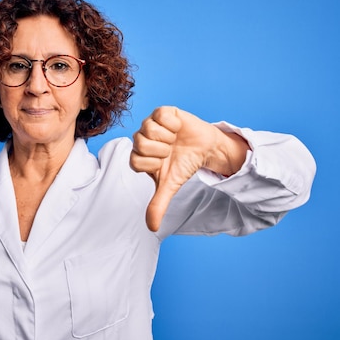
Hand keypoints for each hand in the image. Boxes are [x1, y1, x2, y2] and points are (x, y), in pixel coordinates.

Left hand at [130, 106, 248, 231]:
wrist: (204, 149)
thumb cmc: (183, 164)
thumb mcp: (170, 185)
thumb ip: (158, 204)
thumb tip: (152, 228)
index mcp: (138, 156)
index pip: (134, 161)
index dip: (153, 164)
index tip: (164, 163)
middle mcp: (141, 138)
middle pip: (139, 144)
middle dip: (161, 151)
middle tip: (170, 151)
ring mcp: (150, 123)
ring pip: (148, 129)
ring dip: (167, 138)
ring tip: (174, 140)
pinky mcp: (162, 111)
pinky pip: (160, 115)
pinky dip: (173, 124)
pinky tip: (178, 128)